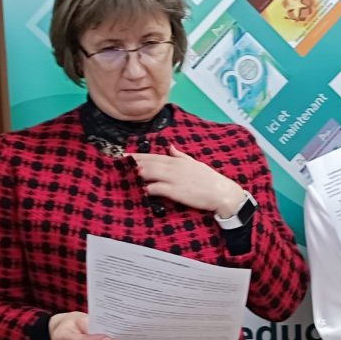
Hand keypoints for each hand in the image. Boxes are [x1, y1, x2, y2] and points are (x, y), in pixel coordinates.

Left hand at [130, 145, 244, 216]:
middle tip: (119, 163)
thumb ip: (180, 155)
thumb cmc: (209, 179)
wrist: (221, 192)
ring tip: (126, 174)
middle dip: (133, 163)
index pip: (154, 156)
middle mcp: (174, 167)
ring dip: (138, 173)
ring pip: (150, 172)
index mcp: (177, 160)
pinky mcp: (175, 191)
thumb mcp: (194, 163)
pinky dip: (148, 188)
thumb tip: (171, 147)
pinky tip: (141, 189)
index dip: (139, 156)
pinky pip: (157, 188)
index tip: (126, 155)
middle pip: (149, 163)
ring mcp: (174, 178)